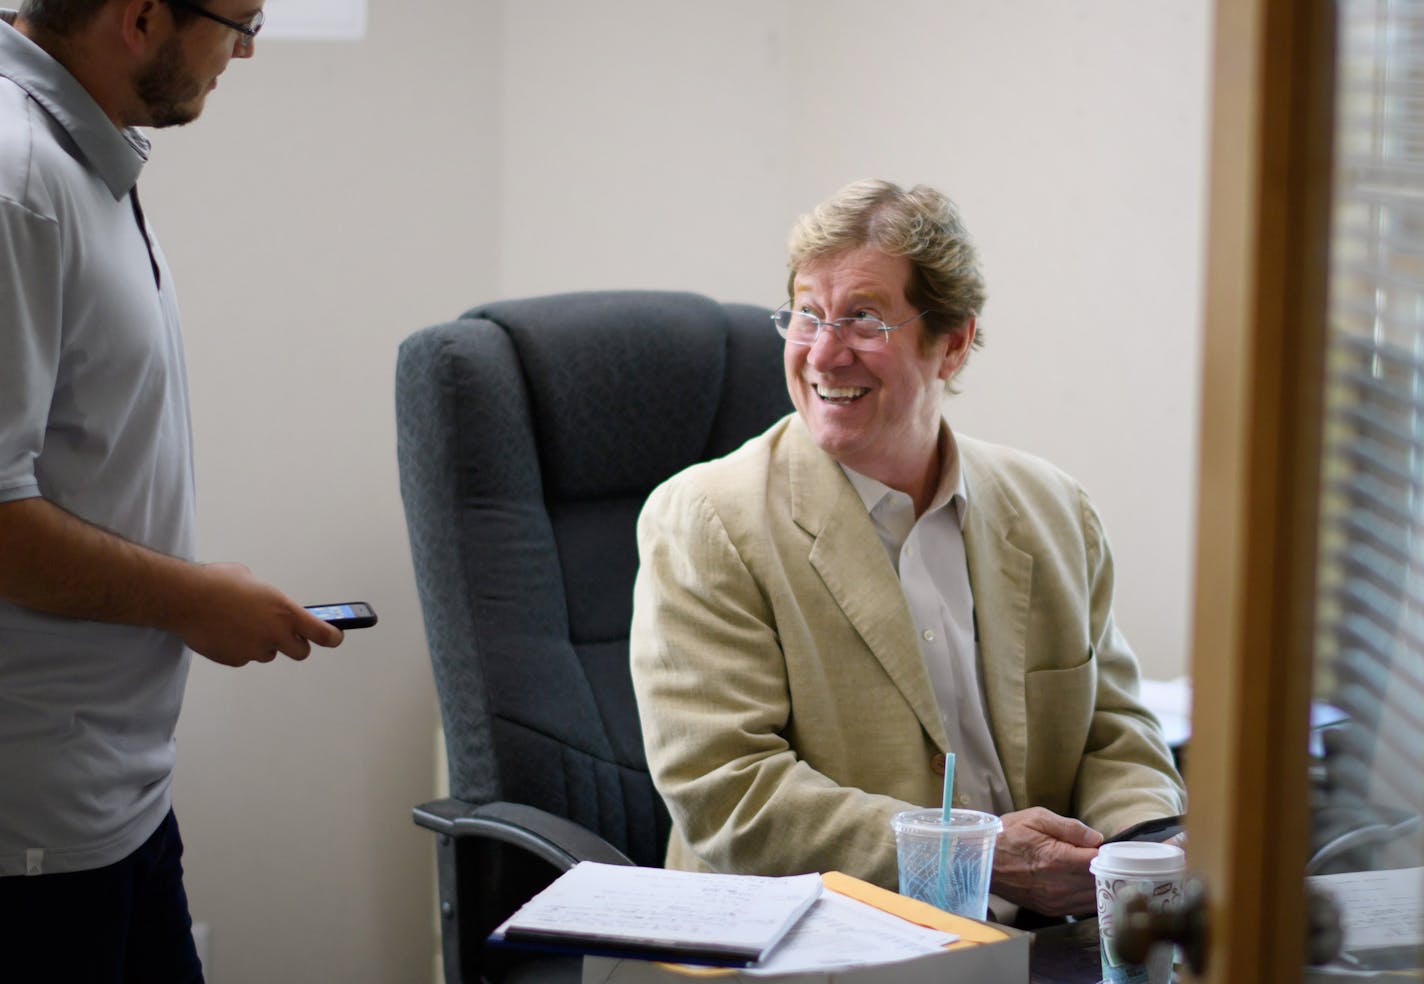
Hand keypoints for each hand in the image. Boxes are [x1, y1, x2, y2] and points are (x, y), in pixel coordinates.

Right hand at [169, 562, 344, 666]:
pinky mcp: (235, 659)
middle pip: (300, 652)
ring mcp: (255, 649)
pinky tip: (224, 632)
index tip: (336, 637)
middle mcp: (275, 634)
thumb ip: (268, 598)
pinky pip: (243, 657)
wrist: (186, 598)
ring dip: (261, 644)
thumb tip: (267, 604)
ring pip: (267, 653)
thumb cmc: (218, 582)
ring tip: (240, 626)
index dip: (333, 637)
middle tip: (285, 636)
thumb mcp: (253, 582)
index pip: (322, 633)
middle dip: (295, 645)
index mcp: (285, 611)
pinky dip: (238, 648)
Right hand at [990, 807, 1102, 916]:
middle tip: (1109, 858)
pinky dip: (1089, 897)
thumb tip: (1096, 837)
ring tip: (1100, 870)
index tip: (1111, 846)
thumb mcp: (1037, 818)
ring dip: (1101, 885)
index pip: (1098, 861)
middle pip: (1100, 882)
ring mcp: (1054, 900)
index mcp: (1057, 859)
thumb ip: (1069, 827)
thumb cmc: (1008, 835)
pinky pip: (1081, 908)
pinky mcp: (1050, 909)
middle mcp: (1058, 884)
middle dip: (1108, 870)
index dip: (1109, 853)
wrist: (981, 860)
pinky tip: (1087, 884)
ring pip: (1093, 898)